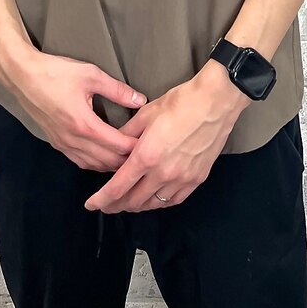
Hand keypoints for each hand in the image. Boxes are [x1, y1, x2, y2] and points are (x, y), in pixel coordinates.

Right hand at [5, 48, 148, 172]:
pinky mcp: (56, 143)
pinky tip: (104, 157)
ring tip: (128, 160)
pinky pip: (80, 161)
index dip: (136, 148)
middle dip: (127, 161)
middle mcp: (74, 141)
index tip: (150, 146)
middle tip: (144, 156)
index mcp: (85, 125)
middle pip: (107, 162)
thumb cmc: (56, 73)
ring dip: (111, 165)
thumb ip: (117, 90)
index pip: (117, 146)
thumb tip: (140, 100)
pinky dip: (95, 163)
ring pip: (93, 165)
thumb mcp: (91, 75)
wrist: (22, 77)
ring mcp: (63, 144)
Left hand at [83, 69, 245, 213]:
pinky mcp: (196, 179)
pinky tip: (153, 198)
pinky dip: (159, 202)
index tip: (92, 205)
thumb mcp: (146, 113)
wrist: (215, 102)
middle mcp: (163, 173)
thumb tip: (115, 146)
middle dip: (116, 205)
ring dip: (137, 205)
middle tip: (107, 204)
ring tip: (127, 201)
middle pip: (133, 201)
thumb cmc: (181, 103)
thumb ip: (127, 134)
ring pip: (153, 204)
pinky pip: (173, 200)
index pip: (118, 188)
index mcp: (146, 156)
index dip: (102, 200)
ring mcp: (181, 179)